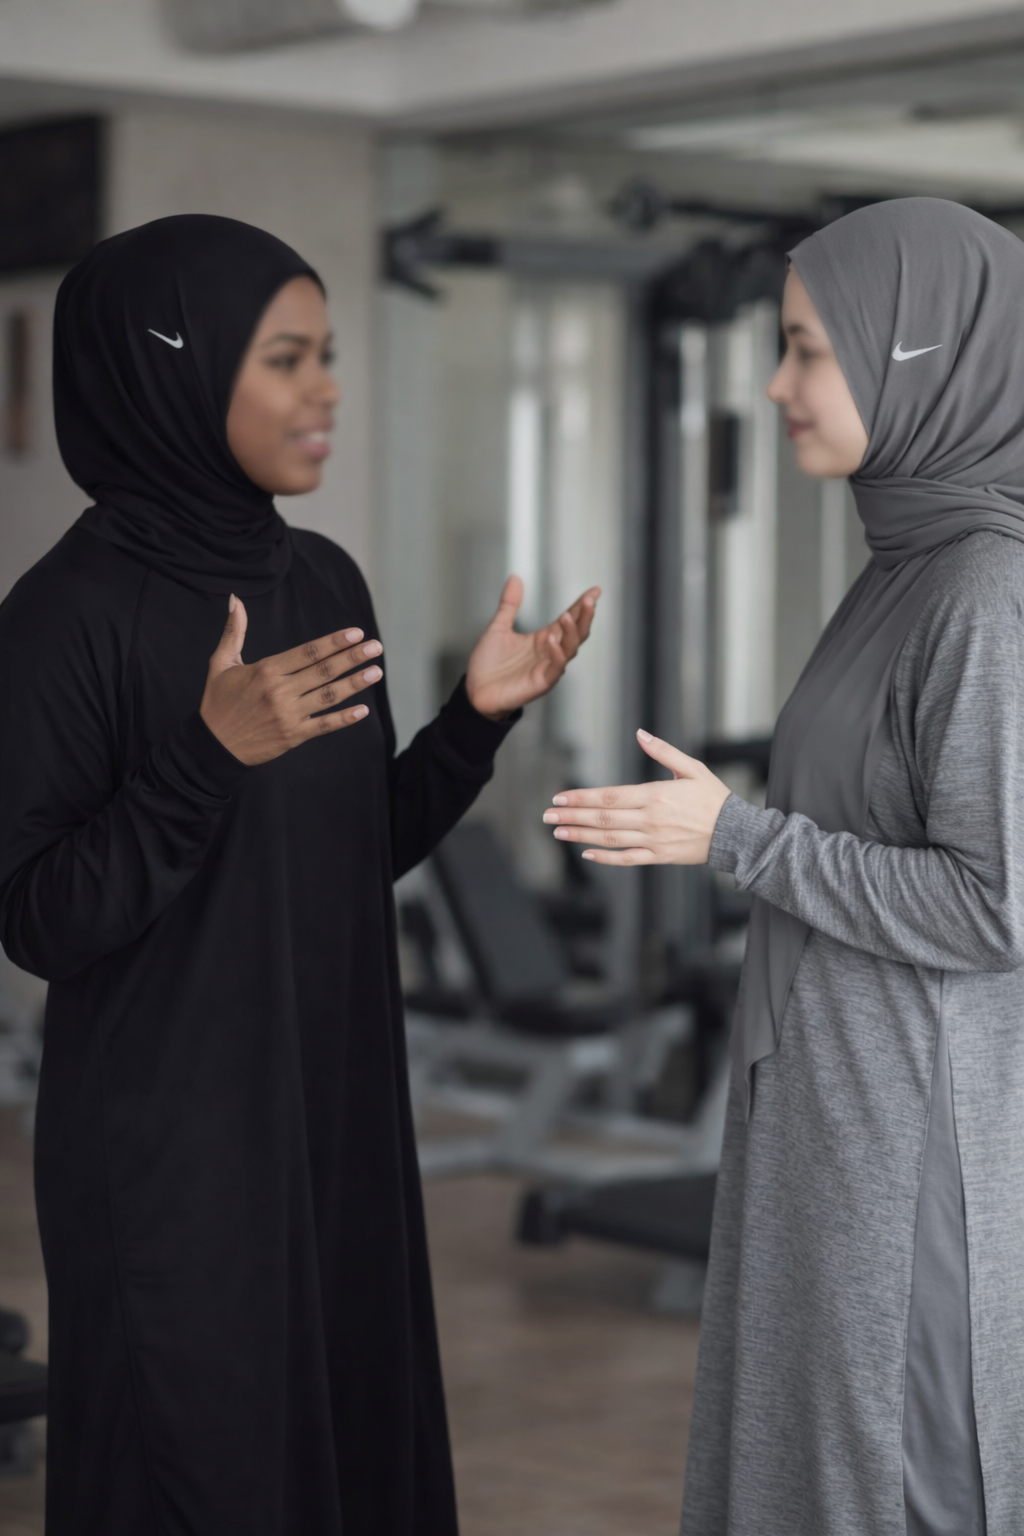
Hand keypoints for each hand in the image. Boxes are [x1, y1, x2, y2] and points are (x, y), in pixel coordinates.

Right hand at [199, 595, 381, 766]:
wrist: (212, 747)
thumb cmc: (217, 702)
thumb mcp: (220, 663)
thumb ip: (233, 631)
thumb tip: (234, 598)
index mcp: (266, 671)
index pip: (307, 652)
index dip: (334, 642)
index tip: (356, 633)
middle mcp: (280, 692)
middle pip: (323, 671)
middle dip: (352, 657)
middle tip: (377, 647)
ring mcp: (288, 715)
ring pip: (328, 696)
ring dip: (354, 683)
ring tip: (376, 671)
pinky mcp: (293, 736)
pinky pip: (323, 726)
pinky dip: (344, 719)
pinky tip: (363, 710)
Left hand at [465, 575, 600, 720]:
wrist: (475, 691)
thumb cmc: (488, 665)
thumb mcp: (498, 628)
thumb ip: (509, 605)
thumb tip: (515, 578)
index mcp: (543, 639)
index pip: (568, 619)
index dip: (581, 605)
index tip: (595, 590)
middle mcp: (549, 652)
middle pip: (576, 633)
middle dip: (585, 616)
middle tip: (590, 599)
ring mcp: (547, 667)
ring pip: (570, 649)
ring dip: (572, 632)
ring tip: (568, 615)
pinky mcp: (541, 682)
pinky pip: (555, 668)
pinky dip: (556, 654)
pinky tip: (552, 640)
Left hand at [542, 729, 730, 865]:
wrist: (736, 832)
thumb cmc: (714, 798)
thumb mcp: (691, 767)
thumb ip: (663, 751)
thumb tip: (640, 734)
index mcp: (655, 795)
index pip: (609, 796)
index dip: (581, 797)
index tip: (560, 798)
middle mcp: (650, 819)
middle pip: (603, 818)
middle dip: (572, 817)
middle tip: (548, 816)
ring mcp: (653, 840)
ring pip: (610, 839)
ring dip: (581, 836)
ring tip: (559, 832)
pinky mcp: (659, 856)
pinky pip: (627, 859)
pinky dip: (606, 858)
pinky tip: (587, 853)